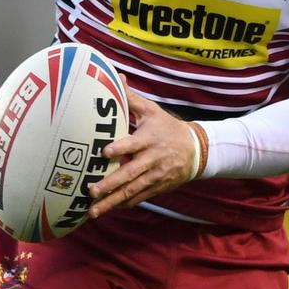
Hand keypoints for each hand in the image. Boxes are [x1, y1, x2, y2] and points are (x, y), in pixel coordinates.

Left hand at [88, 77, 199, 217]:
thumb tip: (117, 77)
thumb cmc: (168, 127)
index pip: (133, 144)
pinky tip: (109, 210)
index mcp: (149, 139)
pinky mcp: (157, 187)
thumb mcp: (152, 111)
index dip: (120, 149)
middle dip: (110, 184)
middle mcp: (151, 159)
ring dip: (113, 201)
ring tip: (94, 210)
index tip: (104, 152)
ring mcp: (155, 176)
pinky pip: (139, 197)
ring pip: (132, 191)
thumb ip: (132, 99)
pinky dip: (124, 204)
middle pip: (130, 173)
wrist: (196, 149)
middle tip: (91, 191)